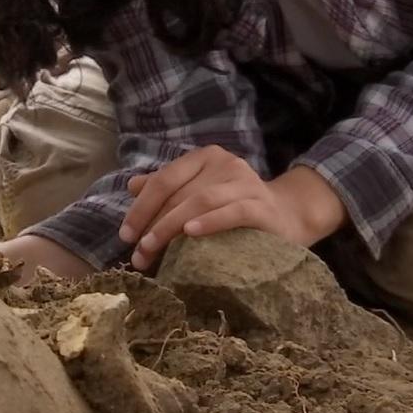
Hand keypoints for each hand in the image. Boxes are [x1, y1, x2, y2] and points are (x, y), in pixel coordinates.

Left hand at [118, 146, 347, 269]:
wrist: (287, 216)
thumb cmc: (232, 207)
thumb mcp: (197, 193)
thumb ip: (168, 188)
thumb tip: (132, 186)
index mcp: (203, 158)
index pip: (164, 179)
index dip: (141, 207)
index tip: (126, 235)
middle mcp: (224, 164)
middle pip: (178, 193)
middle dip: (152, 225)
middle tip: (138, 254)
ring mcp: (245, 183)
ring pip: (200, 201)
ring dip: (171, 226)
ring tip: (153, 249)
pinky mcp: (262, 206)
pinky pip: (233, 212)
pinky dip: (210, 222)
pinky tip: (190, 233)